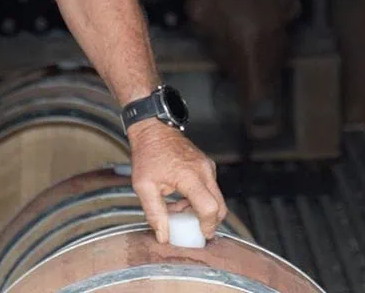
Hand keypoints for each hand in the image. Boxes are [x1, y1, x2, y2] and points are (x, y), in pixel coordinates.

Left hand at [128, 119, 226, 242]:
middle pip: (220, 205)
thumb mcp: (144, 186)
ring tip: (179, 209)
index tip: (201, 235)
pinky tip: (182, 198)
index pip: (209, 207)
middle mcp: (203, 170)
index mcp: (189, 175)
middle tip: (193, 229)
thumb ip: (155, 213)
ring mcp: (207, 165)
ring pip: (216, 197)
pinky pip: (211, 187)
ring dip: (202, 209)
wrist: (153, 129)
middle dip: (209, 221)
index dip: (208, 225)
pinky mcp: (206, 164)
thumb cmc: (148, 154)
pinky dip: (201, 198)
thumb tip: (164, 236)